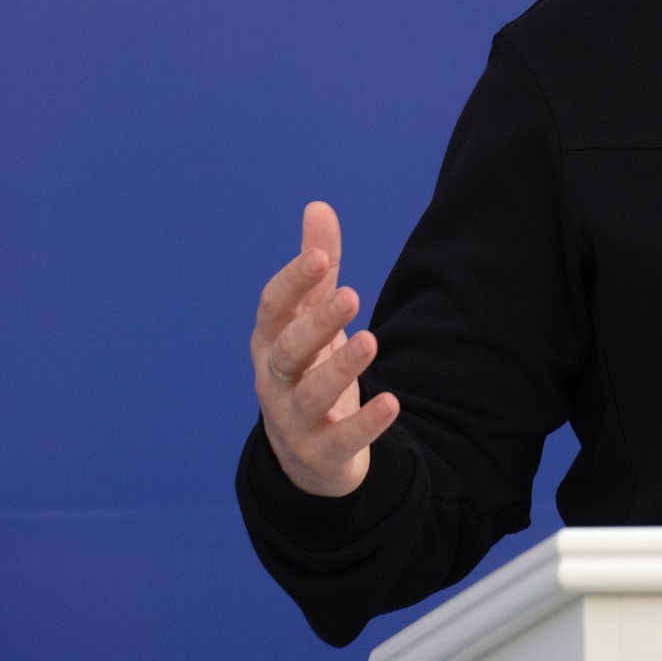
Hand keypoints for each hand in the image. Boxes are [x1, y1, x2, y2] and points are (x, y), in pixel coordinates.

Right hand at [250, 201, 400, 496]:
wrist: (307, 454)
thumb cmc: (308, 370)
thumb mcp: (311, 320)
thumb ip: (317, 271)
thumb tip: (318, 206)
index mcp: (270, 342)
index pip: (273, 309)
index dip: (294, 282)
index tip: (322, 256)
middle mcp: (274, 381)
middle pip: (286, 351)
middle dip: (316, 324)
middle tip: (351, 295)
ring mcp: (293, 420)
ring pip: (311, 395)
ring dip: (341, 368)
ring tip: (371, 339)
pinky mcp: (320, 453)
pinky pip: (341, 439)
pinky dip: (365, 423)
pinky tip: (391, 402)